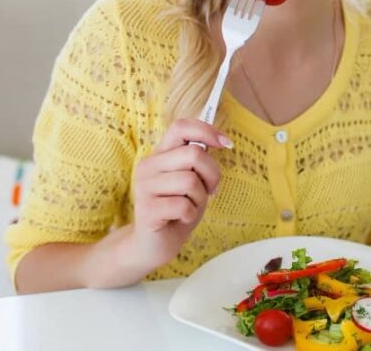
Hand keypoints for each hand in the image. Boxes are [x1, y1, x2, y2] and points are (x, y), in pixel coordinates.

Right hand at [126, 119, 228, 272]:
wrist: (154, 245)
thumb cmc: (178, 208)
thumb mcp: (193, 179)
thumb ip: (199, 160)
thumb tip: (220, 140)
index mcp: (160, 154)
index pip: (180, 126)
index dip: (206, 131)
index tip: (226, 144)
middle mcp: (148, 166)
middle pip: (194, 154)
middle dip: (212, 174)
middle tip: (209, 190)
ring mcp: (144, 187)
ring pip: (190, 181)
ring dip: (200, 198)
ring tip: (190, 206)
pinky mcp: (146, 210)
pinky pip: (183, 205)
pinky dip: (191, 214)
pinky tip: (182, 218)